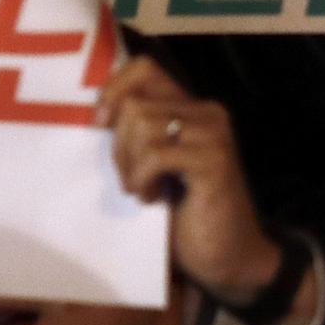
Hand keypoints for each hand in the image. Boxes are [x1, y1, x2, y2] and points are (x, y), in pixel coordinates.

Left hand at [98, 58, 307, 324]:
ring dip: (129, 165)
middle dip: (119, 144)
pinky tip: (152, 198)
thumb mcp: (154, 164)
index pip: (144, 68)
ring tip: (143, 189)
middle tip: (130, 177)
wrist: (229, 256)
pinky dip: (142, 178)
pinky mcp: (213, 161)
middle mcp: (208, 112)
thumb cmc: (186, 213)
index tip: (100, 125)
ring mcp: (213, 134)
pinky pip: (155, 154)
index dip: (113, 90)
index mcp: (192, 108)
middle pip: (135, 103)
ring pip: (141, 125)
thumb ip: (137, 133)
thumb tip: (95, 113)